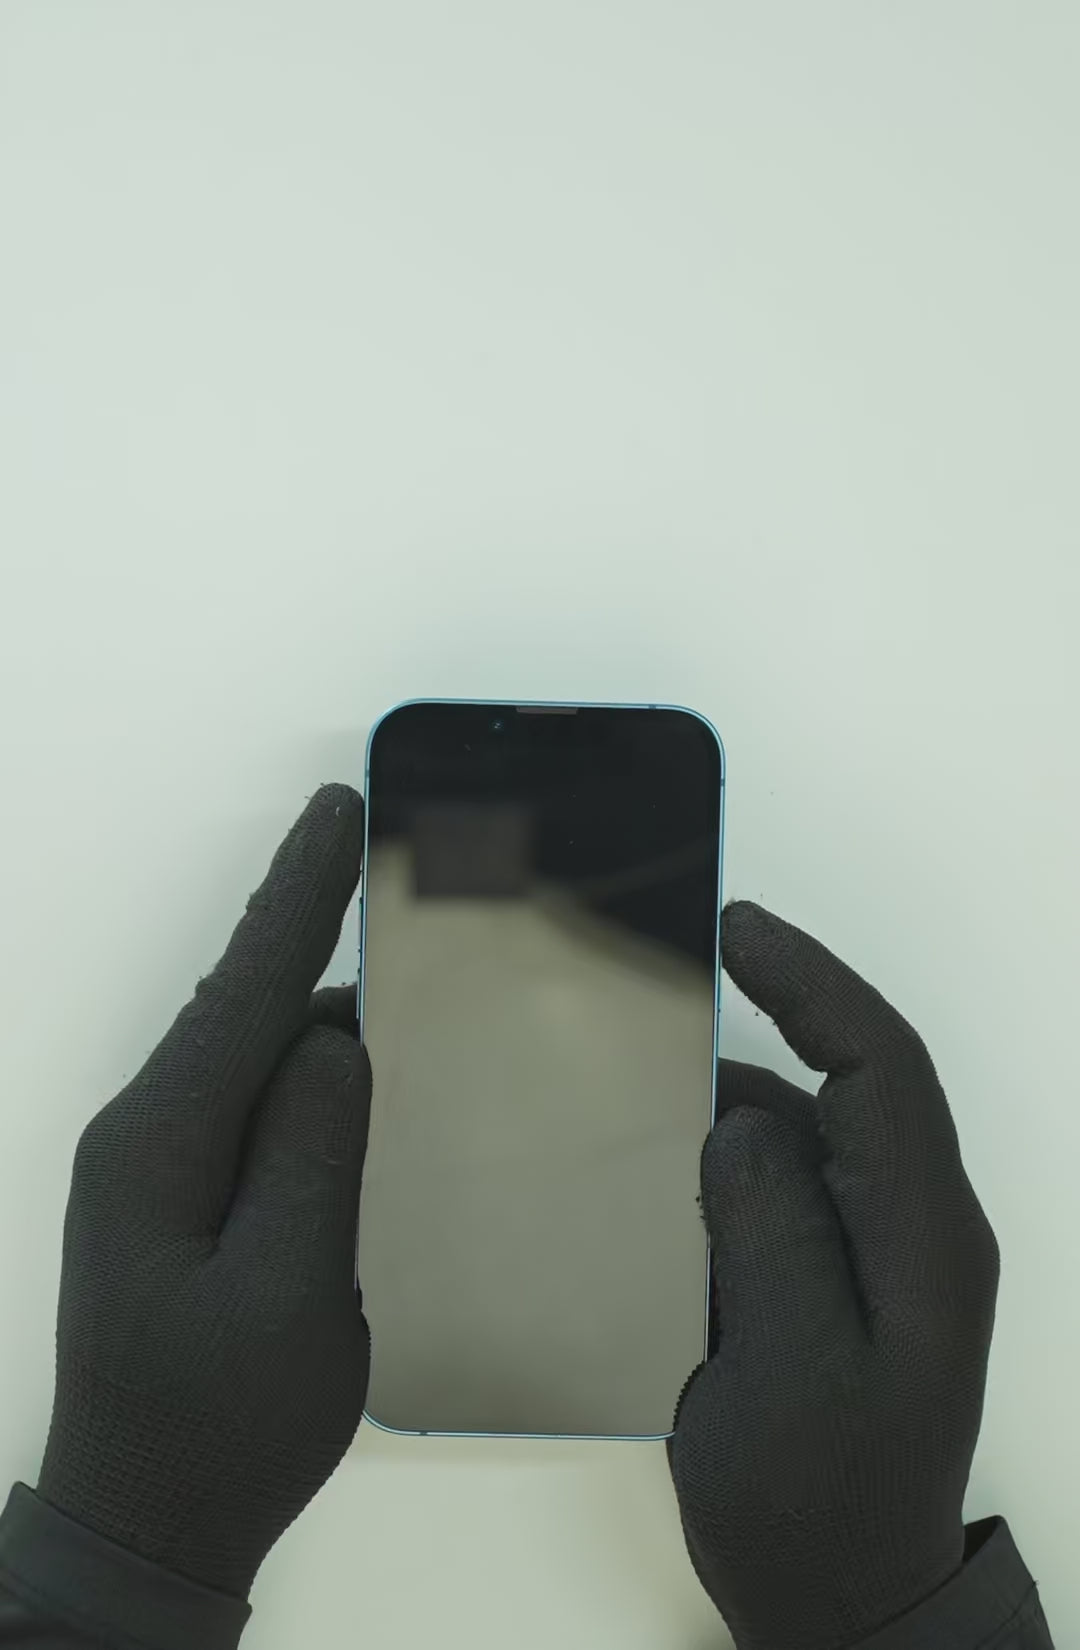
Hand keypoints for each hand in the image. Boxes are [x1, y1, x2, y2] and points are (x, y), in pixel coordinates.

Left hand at [37, 785, 370, 1597]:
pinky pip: (248, 1101)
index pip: (247, 991)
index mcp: (160, 1145)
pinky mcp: (177, 1196)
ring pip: (248, 1052)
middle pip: (242, 1004)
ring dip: (313, 1000)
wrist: (141, 1523)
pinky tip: (352, 1066)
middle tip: (369, 846)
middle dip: (306, 922)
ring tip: (390, 956)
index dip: (298, 896)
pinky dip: (304, 1068)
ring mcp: (153, 1165)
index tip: (338, 812)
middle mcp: (145, 1134)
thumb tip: (336, 1043)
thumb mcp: (288, 1296)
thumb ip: (313, 1157)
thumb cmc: (220, 1427)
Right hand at [669, 902, 998, 1649]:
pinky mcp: (832, 1281)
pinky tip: (655, 1164)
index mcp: (924, 1236)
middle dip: (771, 1015)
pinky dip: (720, 1159)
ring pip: (805, 1133)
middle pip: (848, 1082)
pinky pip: (780, 1188)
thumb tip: (738, 1120)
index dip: (813, 981)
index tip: (736, 927)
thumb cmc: (818, 1503)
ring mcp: (875, 1254)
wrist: (841, 1603)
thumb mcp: (788, 1370)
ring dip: (730, 1095)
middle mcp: (911, 1226)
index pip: (881, 1065)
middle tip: (673, 970)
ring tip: (639, 1071)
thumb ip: (770, 1230)